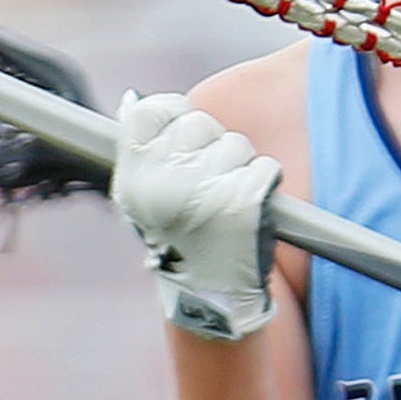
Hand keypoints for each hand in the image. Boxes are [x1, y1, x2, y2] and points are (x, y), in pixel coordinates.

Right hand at [112, 91, 279, 340]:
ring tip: (226, 202)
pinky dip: (266, 182)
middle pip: (199, 123)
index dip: (174, 116)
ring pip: (235, 143)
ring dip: (240, 165)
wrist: (211, 299)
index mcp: (134, 178)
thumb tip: (135, 100)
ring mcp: (205, 193)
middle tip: (209, 184)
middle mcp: (165, 183)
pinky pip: (265, 167)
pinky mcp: (244, 204)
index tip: (187, 137)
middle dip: (212, 145)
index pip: (151, 112)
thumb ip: (143, 151)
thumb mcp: (143, 199)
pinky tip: (252, 209)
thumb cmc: (179, 243)